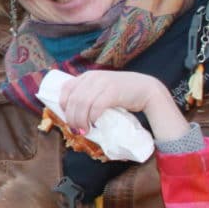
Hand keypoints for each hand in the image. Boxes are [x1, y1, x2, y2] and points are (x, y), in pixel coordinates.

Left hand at [52, 69, 187, 142]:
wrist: (146, 90)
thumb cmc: (122, 94)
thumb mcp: (101, 90)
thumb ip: (89, 95)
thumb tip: (73, 114)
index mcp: (87, 76)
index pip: (66, 88)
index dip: (62, 104)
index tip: (66, 117)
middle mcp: (93, 77)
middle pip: (73, 99)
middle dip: (71, 117)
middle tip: (75, 130)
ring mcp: (103, 83)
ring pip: (82, 103)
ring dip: (80, 120)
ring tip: (84, 130)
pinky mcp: (113, 91)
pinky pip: (97, 106)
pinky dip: (93, 117)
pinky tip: (95, 124)